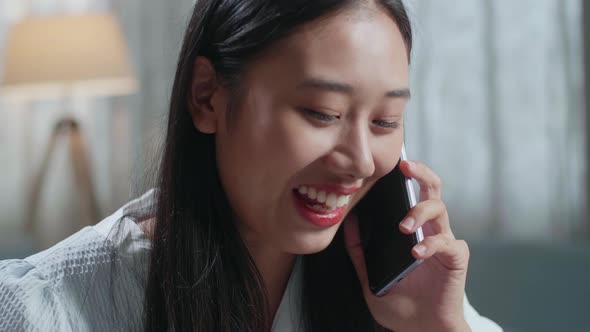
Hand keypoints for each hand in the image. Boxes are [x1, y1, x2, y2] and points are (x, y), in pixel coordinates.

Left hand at [344, 160, 470, 331]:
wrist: (420, 329)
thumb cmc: (400, 303)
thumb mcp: (370, 276)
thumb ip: (359, 250)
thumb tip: (348, 222)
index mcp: (412, 228)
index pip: (409, 193)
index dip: (403, 176)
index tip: (388, 162)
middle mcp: (430, 229)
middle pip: (431, 188)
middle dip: (420, 173)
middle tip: (405, 167)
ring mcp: (444, 240)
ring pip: (439, 208)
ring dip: (419, 211)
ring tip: (403, 226)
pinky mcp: (455, 257)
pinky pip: (445, 242)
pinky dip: (429, 244)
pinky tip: (416, 253)